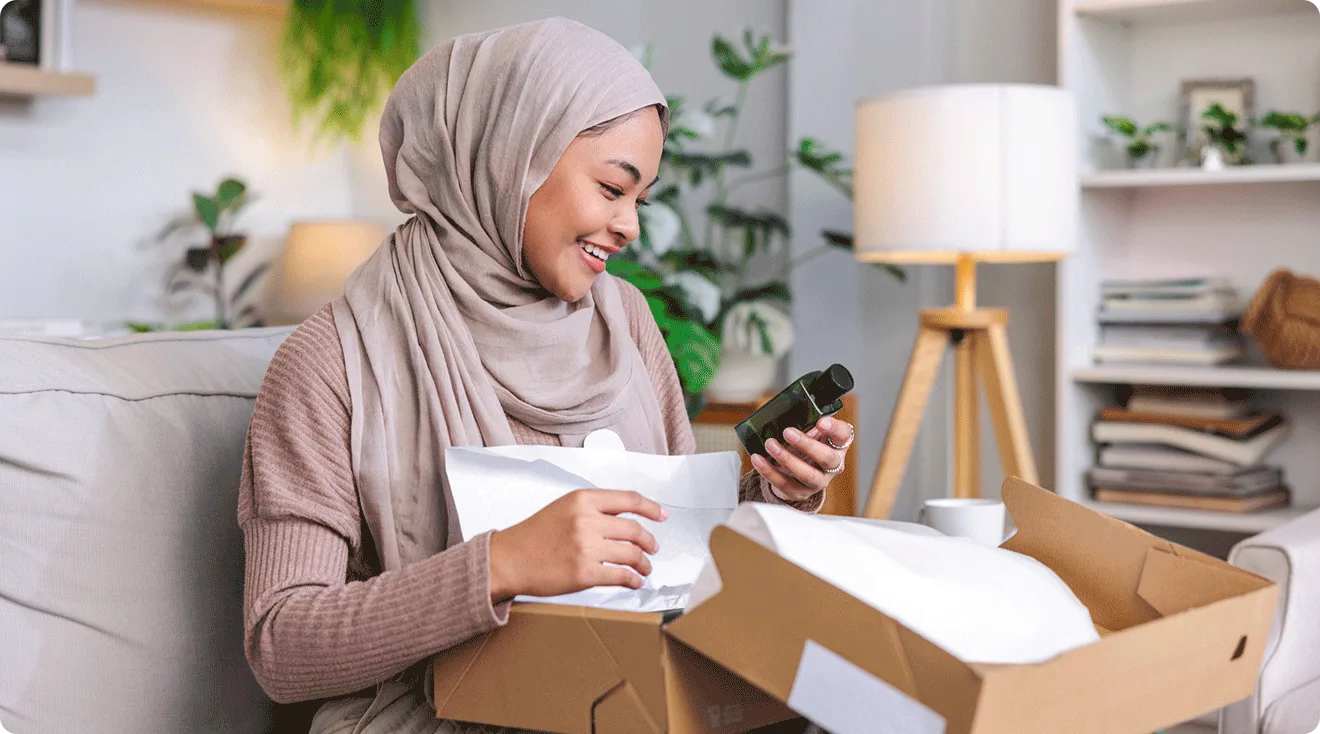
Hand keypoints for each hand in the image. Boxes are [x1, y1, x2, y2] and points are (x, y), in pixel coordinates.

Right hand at [487, 489, 665, 602]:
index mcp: (582, 500)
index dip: (651, 508)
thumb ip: (593, 509)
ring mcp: (585, 547)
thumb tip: (626, 518)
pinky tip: (634, 581)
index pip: (629, 499)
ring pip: (632, 554)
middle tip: (652, 549)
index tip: (662, 515)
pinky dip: (633, 580)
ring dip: (644, 564)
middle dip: (649, 542)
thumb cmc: (534, 535)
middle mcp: (586, 520)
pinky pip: (621, 576)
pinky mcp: (584, 573)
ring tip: (644, 568)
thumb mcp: (563, 508)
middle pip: (635, 530)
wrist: (508, 559)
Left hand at [750, 415, 853, 502]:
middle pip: (827, 458)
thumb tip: (785, 414)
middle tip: (788, 432)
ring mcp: (818, 481)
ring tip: (770, 445)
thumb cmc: (804, 444)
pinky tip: (758, 459)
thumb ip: (805, 422)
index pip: (843, 435)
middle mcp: (833, 465)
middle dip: (806, 445)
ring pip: (807, 475)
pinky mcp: (801, 492)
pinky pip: (785, 484)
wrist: (797, 471)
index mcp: (837, 444)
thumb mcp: (808, 431)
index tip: (820, 421)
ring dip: (786, 459)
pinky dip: (769, 471)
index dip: (834, 428)